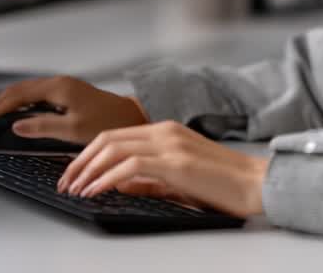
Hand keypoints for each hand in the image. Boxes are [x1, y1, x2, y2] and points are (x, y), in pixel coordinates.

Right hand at [0, 76, 148, 143]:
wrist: (132, 118)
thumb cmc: (108, 122)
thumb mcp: (73, 129)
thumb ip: (42, 126)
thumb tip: (16, 125)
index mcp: (58, 88)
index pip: (17, 95)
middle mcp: (59, 83)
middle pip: (18, 89)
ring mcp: (63, 87)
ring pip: (26, 91)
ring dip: (8, 103)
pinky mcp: (67, 94)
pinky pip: (36, 95)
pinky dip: (21, 104)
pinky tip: (17, 115)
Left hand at [56, 121, 269, 217]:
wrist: (258, 184)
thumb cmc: (224, 185)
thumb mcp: (178, 180)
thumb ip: (148, 179)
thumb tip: (116, 185)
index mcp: (166, 131)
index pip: (115, 136)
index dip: (88, 155)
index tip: (73, 174)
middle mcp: (165, 131)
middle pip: (107, 138)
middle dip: (79, 161)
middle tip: (65, 182)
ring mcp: (170, 144)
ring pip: (114, 148)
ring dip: (87, 170)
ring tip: (74, 189)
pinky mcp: (176, 162)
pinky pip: (129, 166)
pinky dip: (106, 178)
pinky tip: (95, 191)